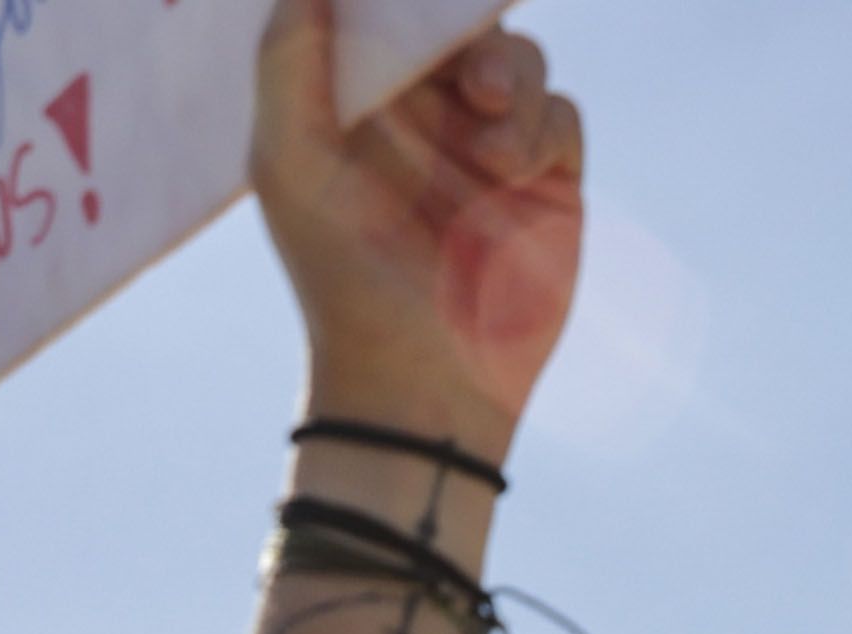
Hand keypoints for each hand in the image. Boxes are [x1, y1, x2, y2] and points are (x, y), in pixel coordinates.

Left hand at [252, 0, 585, 452]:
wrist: (423, 377)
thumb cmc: (341, 274)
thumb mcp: (290, 161)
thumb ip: (289, 64)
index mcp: (363, 97)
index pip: (390, 12)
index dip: (408, 0)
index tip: (421, 3)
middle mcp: (431, 112)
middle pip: (465, 23)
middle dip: (469, 27)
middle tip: (466, 73)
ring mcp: (491, 142)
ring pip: (522, 58)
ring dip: (512, 82)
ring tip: (491, 147)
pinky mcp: (548, 180)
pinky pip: (563, 113)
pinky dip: (542, 127)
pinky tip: (512, 172)